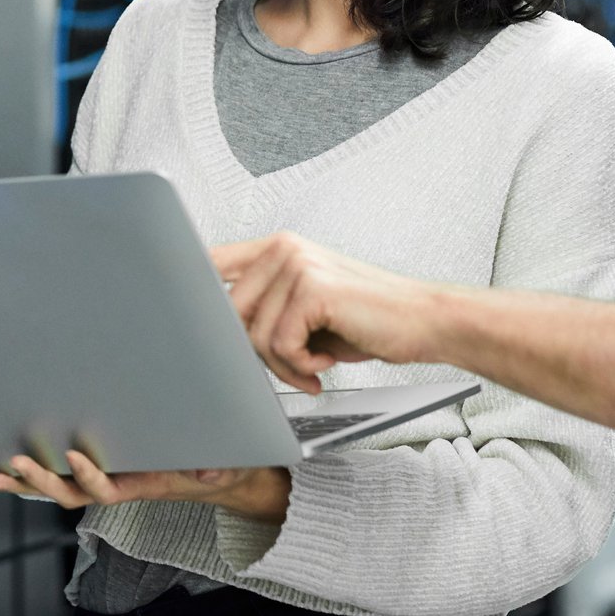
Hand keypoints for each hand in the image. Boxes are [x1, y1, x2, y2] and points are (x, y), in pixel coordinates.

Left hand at [0, 450, 289, 521]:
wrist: (214, 475)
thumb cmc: (213, 469)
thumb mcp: (221, 469)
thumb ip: (216, 472)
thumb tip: (209, 472)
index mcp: (137, 486)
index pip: (106, 490)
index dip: (89, 477)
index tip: (74, 455)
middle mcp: (114, 485)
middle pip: (69, 492)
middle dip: (40, 480)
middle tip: (15, 463)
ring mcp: (102, 477)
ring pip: (57, 485)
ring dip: (25, 480)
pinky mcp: (97, 465)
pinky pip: (59, 471)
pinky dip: (33, 470)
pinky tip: (5, 462)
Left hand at [211, 232, 443, 390]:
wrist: (423, 321)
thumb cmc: (366, 320)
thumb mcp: (307, 309)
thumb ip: (266, 309)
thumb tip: (216, 336)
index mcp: (278, 248)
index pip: (212, 263)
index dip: (195, 297)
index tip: (191, 326)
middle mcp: (283, 249)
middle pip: (229, 314)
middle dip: (257, 353)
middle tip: (293, 367)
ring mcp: (297, 265)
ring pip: (254, 335)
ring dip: (284, 365)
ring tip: (315, 365)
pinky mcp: (313, 289)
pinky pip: (280, 345)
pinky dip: (300, 366)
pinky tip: (326, 362)